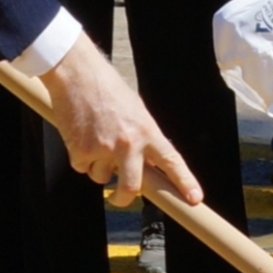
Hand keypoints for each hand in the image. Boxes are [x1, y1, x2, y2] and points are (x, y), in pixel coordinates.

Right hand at [39, 32, 202, 208]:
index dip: (185, 182)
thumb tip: (147, 163)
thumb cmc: (107, 88)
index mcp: (147, 131)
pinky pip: (81, 167)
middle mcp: (128, 143)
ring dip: (96, 166)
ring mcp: (103, 149)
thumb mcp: (136, 111)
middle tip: (119, 197)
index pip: (171, 161)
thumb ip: (143, 137)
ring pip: (100, 176)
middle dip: (124, 197)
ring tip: (93, 138)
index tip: (194, 198)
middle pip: (131, 187)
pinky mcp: (80, 151)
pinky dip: (80, 157)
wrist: (78, 74)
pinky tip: (80, 135)